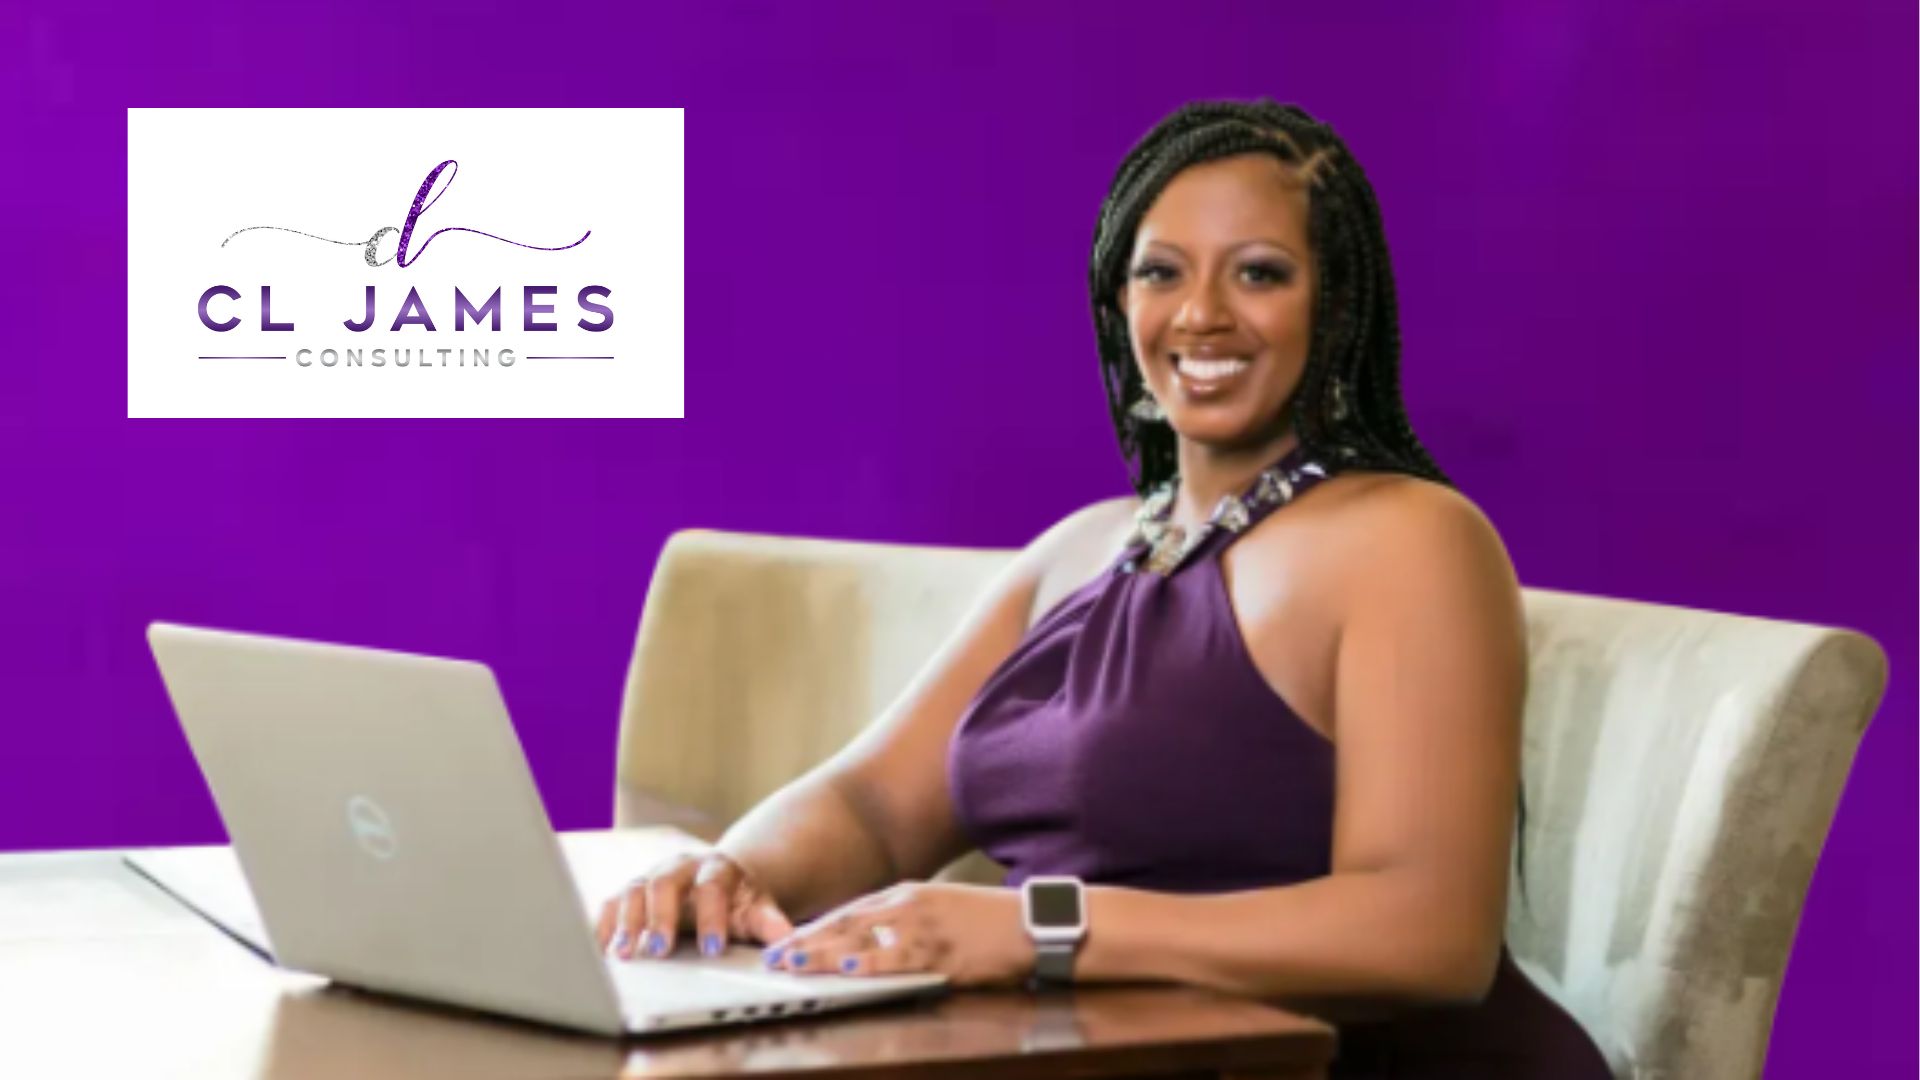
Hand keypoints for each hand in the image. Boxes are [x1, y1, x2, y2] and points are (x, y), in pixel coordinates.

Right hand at [595, 849, 794, 960]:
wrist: (718, 881)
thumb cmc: (737, 902)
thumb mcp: (758, 910)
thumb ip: (771, 923)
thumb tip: (788, 941)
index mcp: (716, 870)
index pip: (712, 888)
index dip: (712, 917)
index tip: (712, 949)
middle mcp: (680, 867)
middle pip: (664, 883)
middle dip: (660, 917)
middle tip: (658, 950)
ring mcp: (652, 877)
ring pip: (633, 891)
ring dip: (627, 923)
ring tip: (624, 955)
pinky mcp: (631, 893)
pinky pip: (611, 903)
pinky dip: (603, 925)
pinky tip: (600, 950)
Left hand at [762, 881, 1033, 987]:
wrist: (1032, 922)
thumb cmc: (989, 921)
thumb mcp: (941, 909)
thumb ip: (906, 919)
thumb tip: (872, 940)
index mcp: (908, 893)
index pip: (850, 911)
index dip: (815, 927)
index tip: (785, 940)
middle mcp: (909, 905)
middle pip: (845, 923)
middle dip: (805, 940)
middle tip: (772, 956)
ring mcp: (922, 927)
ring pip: (860, 940)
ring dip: (821, 953)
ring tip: (790, 964)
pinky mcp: (939, 950)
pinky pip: (894, 959)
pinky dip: (866, 963)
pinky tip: (842, 969)